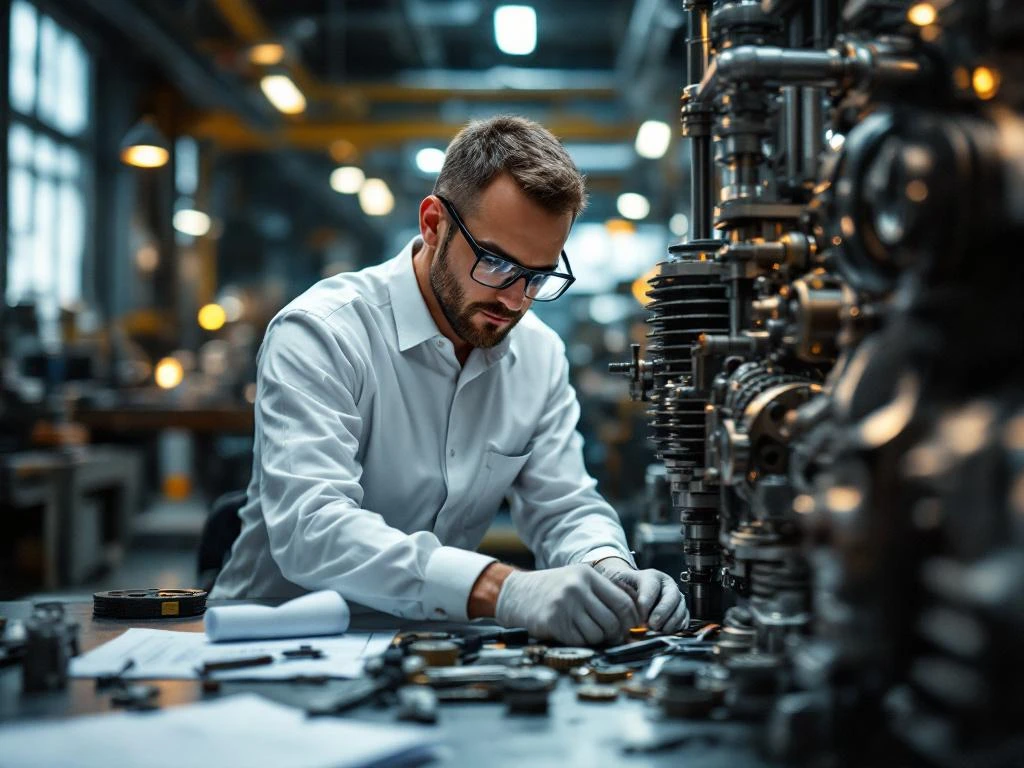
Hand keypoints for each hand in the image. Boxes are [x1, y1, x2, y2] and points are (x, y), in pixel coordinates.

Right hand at [494, 564, 640, 645]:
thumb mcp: (577, 581)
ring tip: (585, 632)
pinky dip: (580, 643)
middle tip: (608, 636)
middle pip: (612, 622)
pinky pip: (579, 641)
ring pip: (597, 634)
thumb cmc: (551, 589)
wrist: (515, 593)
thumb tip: (632, 618)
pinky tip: (571, 634)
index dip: (629, 620)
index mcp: (587, 575)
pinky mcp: (553, 621)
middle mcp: (577, 588)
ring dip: (595, 640)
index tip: (627, 628)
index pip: (623, 603)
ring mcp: (565, 604)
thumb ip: (602, 594)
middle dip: (613, 634)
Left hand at [592, 557, 688, 631]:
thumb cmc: (624, 587)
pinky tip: (666, 632)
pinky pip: (684, 619)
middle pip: (672, 596)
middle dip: (662, 612)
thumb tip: (625, 611)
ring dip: (670, 622)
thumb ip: (622, 595)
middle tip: (652, 625)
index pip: (651, 587)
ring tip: (658, 631)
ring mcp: (676, 597)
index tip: (639, 615)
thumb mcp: (618, 584)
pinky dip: (677, 627)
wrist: (631, 587)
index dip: (646, 602)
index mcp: (651, 576)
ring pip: (680, 608)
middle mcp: (667, 585)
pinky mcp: (680, 610)